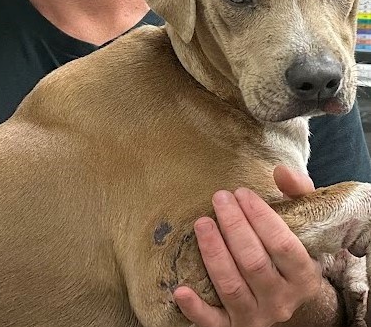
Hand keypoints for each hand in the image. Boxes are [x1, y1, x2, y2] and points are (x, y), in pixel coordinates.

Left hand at [173, 168, 321, 326]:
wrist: (284, 298)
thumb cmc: (284, 251)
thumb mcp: (300, 224)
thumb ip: (296, 193)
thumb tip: (281, 171)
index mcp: (302, 276)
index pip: (282, 246)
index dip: (261, 217)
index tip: (241, 193)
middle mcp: (280, 301)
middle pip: (254, 263)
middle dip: (234, 227)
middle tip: (218, 198)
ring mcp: (255, 317)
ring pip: (232, 287)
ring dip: (214, 254)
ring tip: (201, 223)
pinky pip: (211, 323)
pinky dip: (195, 309)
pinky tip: (180, 289)